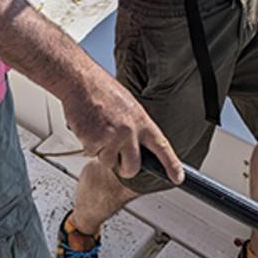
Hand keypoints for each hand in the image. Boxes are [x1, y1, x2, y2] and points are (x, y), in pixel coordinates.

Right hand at [61, 66, 183, 185]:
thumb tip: (135, 145)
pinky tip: (88, 126)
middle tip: (118, 159)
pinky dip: (88, 144)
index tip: (178, 177)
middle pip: (132, 167)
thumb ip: (134, 126)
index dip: (171, 164)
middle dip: (125, 168)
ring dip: (102, 152)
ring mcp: (112, 138)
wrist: (80, 80)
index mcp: (141, 121)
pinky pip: (91, 154)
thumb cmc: (101, 89)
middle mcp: (129, 131)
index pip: (162, 146)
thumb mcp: (128, 105)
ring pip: (108, 162)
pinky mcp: (94, 142)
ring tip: (97, 128)